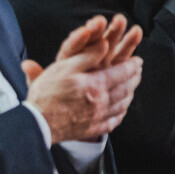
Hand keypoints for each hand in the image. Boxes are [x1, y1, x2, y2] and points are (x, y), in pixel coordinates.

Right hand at [23, 18, 142, 142]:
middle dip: (134, 78)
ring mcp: (97, 118)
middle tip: (138, 71)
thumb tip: (105, 44)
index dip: (132, 66)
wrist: (36, 124)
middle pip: (125, 89)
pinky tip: (121, 109)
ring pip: (122, 104)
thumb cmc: (46, 93)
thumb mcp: (63, 67)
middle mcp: (100, 102)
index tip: (138, 61)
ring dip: (130, 94)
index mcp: (95, 85)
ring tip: (133, 87)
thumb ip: (87, 56)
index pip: (121, 73)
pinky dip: (121, 113)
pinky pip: (114, 121)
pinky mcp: (92, 129)